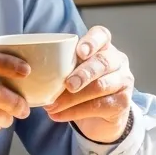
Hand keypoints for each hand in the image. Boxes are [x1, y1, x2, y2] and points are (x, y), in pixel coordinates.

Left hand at [42, 26, 134, 142]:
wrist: (100, 118)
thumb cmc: (81, 88)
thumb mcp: (72, 73)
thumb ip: (60, 68)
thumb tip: (31, 72)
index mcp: (103, 47)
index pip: (102, 36)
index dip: (92, 41)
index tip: (79, 51)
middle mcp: (117, 61)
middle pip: (103, 62)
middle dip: (83, 73)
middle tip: (67, 84)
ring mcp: (123, 81)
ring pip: (101, 86)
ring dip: (74, 97)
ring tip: (52, 105)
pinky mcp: (123, 103)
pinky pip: (99, 106)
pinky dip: (75, 112)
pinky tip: (58, 115)